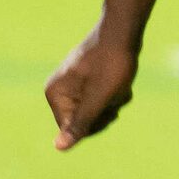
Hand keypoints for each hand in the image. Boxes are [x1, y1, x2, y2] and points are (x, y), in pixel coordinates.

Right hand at [47, 29, 141, 150]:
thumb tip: (58, 147)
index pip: (72, 130)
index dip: (95, 123)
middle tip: (114, 93)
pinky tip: (121, 81)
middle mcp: (58, 90)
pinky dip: (114, 94)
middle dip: (105, 112)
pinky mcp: (86, 81)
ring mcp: (72, 86)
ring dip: (113, 103)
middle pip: (84, 122)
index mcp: (55, 95)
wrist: (124, 31)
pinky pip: (101, 100)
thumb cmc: (112, 63)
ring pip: (97, 112)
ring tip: (119, 85)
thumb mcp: (99, 98)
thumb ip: (80, 123)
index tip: (109, 106)